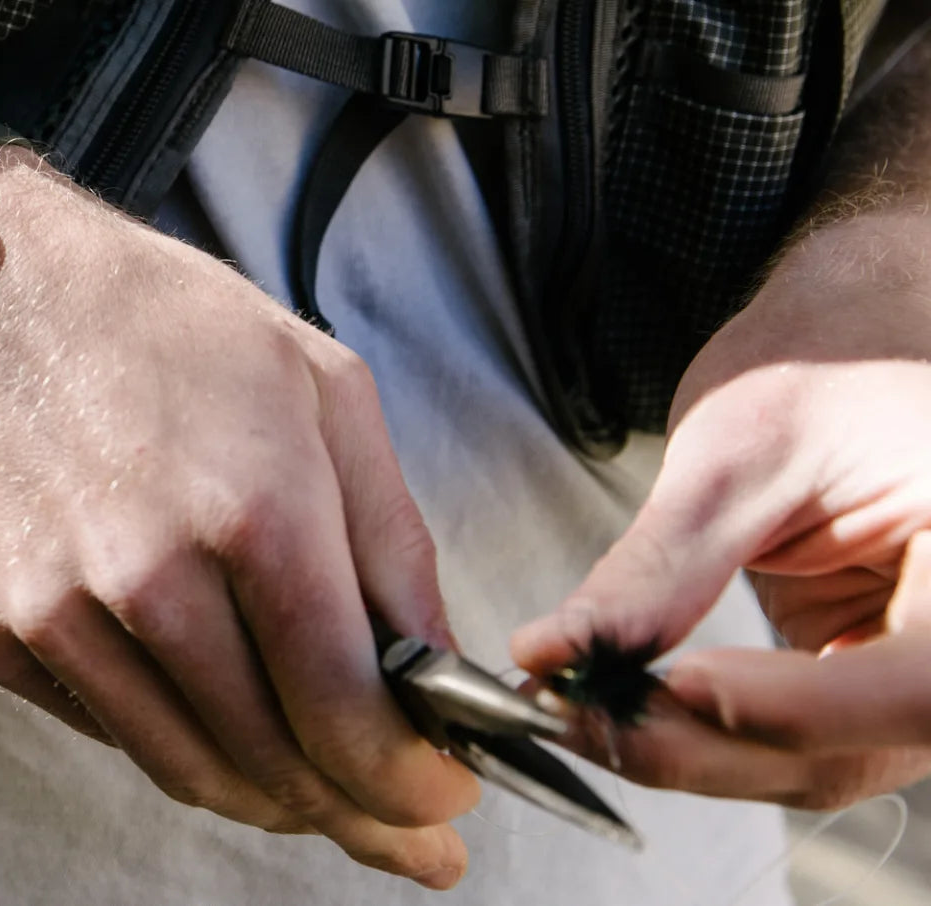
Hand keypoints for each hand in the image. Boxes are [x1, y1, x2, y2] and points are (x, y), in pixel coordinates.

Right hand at [0, 155, 477, 887]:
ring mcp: (54, 614)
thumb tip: (437, 678)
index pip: (346, 716)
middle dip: (354, 811)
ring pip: (185, 768)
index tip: (444, 800)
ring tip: (315, 787)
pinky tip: (203, 699)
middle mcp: (146, 579)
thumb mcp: (326, 392)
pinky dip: (171, 735)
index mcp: (252, 511)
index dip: (409, 784)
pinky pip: (107, 729)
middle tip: (402, 826)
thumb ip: (394, 546)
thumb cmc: (165, 327)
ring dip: (267, 795)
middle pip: (271, 763)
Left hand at [512, 224, 930, 808]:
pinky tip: (617, 708)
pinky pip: (795, 749)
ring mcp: (925, 678)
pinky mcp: (872, 695)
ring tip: (576, 707)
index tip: (674, 684)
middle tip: (577, 712)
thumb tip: (554, 654)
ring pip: (819, 768)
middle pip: (857, 749)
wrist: (852, 352)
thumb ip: (660, 568)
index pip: (919, 684)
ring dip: (688, 754)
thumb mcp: (740, 449)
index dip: (796, 708)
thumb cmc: (825, 367)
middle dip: (704, 745)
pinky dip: (701, 738)